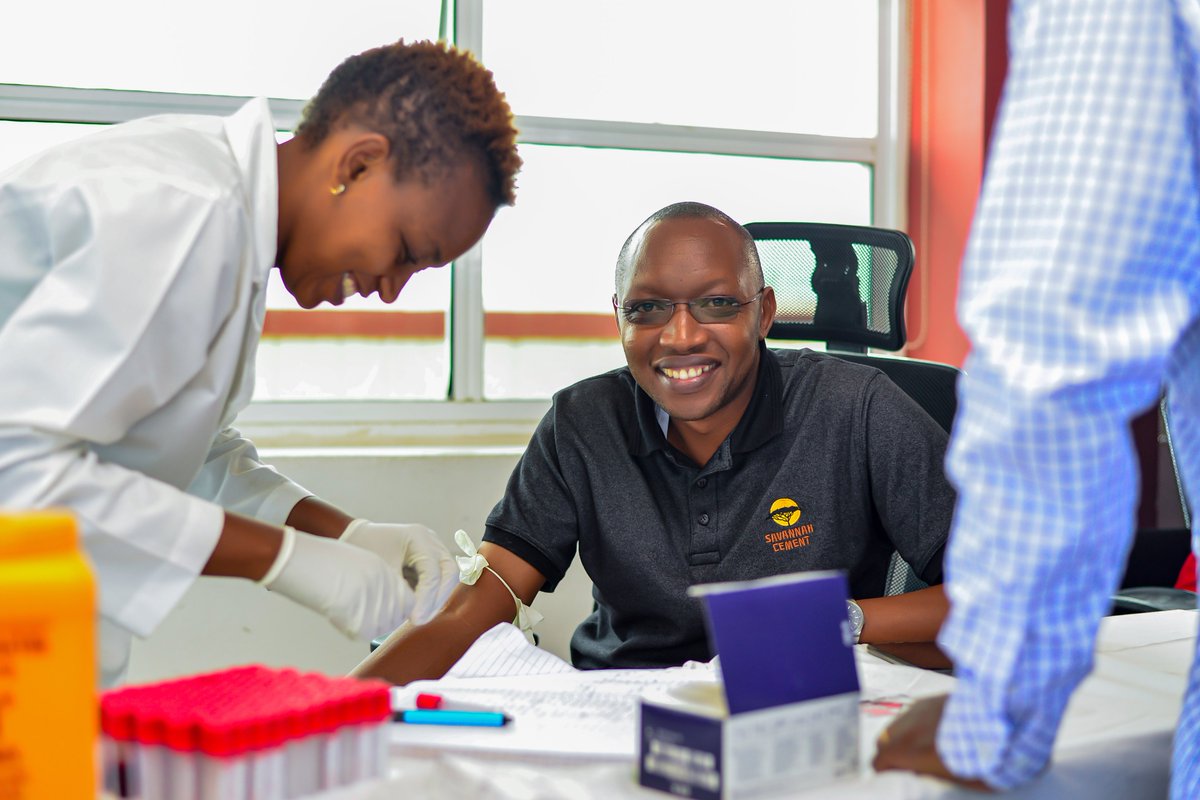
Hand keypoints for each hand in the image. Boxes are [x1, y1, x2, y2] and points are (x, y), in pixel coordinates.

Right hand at [261, 526, 413, 639]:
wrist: (315, 569)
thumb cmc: (333, 562)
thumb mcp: (368, 564)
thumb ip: (384, 582)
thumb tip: (390, 598)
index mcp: (392, 580)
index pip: (410, 602)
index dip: (399, 603)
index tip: (387, 601)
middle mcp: (389, 598)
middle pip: (397, 617)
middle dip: (386, 614)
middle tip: (364, 605)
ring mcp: (377, 615)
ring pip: (383, 628)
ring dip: (373, 622)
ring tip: (352, 606)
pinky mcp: (362, 631)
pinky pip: (366, 634)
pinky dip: (356, 628)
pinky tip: (344, 613)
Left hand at [340, 520, 457, 623]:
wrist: (356, 537)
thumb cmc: (363, 548)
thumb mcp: (380, 569)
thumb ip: (399, 591)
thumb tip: (411, 614)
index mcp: (418, 537)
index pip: (433, 572)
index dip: (427, 599)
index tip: (414, 618)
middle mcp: (431, 541)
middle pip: (449, 573)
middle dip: (437, 599)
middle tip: (419, 619)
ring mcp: (433, 549)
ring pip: (447, 578)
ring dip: (436, 600)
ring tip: (417, 617)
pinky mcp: (429, 560)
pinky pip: (438, 580)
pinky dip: (430, 596)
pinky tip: (416, 609)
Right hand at [872, 695, 994, 791]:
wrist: (1001, 719)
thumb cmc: (983, 756)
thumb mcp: (960, 780)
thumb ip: (932, 776)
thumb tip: (921, 774)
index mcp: (909, 752)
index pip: (880, 762)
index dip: (886, 772)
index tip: (895, 776)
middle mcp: (908, 728)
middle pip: (883, 741)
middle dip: (891, 753)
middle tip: (908, 763)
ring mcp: (917, 710)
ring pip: (896, 724)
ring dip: (902, 736)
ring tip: (922, 745)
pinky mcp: (930, 699)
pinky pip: (912, 713)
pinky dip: (915, 723)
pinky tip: (932, 729)